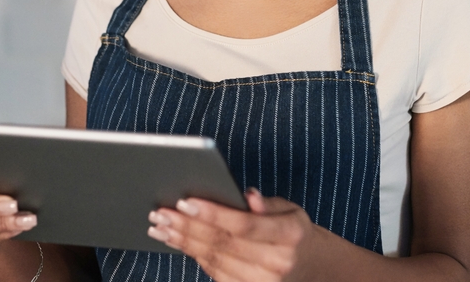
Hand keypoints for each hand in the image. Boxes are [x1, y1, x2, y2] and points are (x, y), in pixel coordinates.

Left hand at [147, 189, 321, 281]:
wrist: (309, 268)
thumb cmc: (293, 232)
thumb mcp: (291, 210)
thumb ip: (268, 203)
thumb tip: (249, 196)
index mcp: (289, 235)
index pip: (244, 225)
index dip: (213, 214)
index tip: (186, 201)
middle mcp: (277, 263)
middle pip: (223, 243)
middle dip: (188, 226)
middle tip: (161, 212)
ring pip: (214, 260)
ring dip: (183, 242)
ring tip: (160, 226)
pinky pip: (215, 272)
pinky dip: (193, 255)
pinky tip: (176, 240)